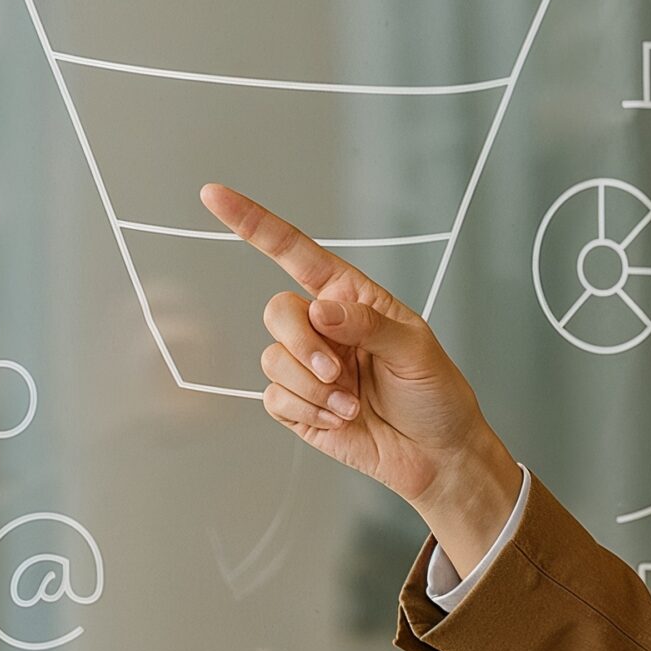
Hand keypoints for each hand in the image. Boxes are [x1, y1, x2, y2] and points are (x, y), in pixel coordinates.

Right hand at [199, 183, 519, 555]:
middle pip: (277, 312)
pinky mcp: (297, 405)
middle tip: (336, 372)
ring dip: (312, 387)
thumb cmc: (436, 394)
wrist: (436, 455)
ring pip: (273, 359)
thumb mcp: (416, 350)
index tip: (214, 195)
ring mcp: (307, 366)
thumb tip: (319, 311)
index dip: (252, 223)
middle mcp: (323, 327)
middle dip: (301, 344)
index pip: (295, 252)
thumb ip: (367, 324)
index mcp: (351, 297)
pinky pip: (274, 398)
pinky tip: (341, 419)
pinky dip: (307, 411)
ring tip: (352, 403)